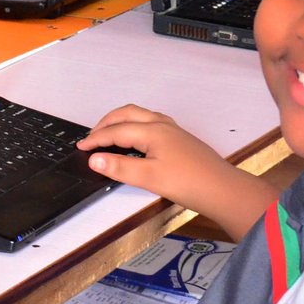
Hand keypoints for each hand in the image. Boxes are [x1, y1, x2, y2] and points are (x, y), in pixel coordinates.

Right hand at [77, 105, 234, 213]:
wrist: (222, 190)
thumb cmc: (189, 183)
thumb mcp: (149, 177)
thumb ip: (120, 167)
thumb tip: (94, 159)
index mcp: (152, 131)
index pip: (116, 131)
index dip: (96, 139)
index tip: (81, 147)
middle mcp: (162, 125)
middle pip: (127, 114)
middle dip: (106, 122)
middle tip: (91, 137)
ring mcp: (173, 130)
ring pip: (140, 115)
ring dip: (121, 120)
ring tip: (109, 133)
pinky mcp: (180, 139)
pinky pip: (151, 122)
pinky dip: (135, 125)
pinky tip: (137, 138)